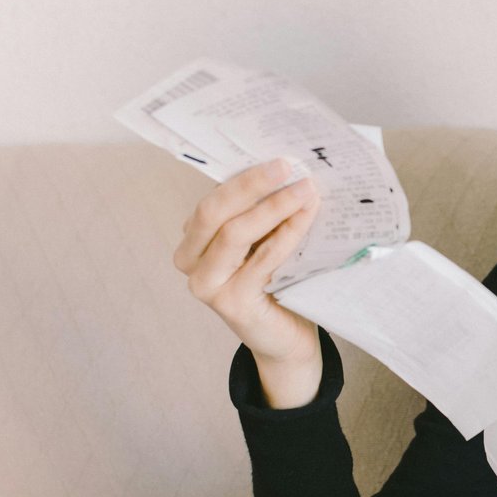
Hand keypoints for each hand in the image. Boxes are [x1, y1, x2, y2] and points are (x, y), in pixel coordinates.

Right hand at [173, 157, 323, 364]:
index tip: (276, 158)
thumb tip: (288, 170)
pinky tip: (306, 217)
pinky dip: (286, 233)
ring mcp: (206, 285)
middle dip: (252, 185)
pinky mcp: (231, 302)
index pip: (212, 200)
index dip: (243, 177)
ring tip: (305, 189)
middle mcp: (190, 262)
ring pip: (235, 233)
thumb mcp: (261, 243)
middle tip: (286, 165)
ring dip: (274, 206)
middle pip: (214, 211)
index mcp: (193, 241)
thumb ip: (260, 214)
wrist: (285, 338)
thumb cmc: (275, 285)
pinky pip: (261, 258)